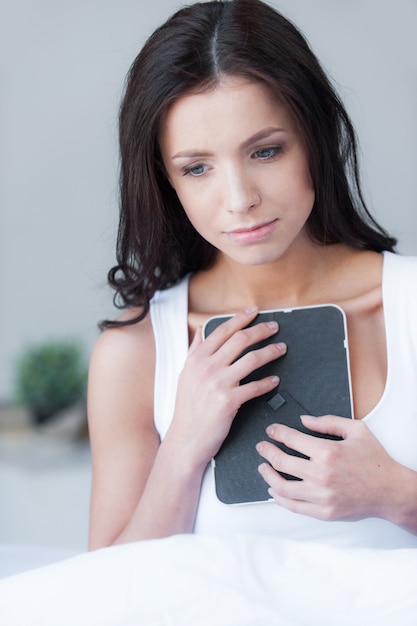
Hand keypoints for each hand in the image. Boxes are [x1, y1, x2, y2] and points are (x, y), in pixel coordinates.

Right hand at [168, 306, 286, 468]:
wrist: (186, 439)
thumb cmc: (187, 409)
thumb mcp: (185, 375)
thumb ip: (194, 351)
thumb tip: (201, 331)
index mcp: (196, 359)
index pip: (222, 330)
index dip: (240, 318)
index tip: (254, 311)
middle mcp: (206, 367)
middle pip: (240, 339)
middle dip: (261, 330)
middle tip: (274, 326)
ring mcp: (217, 383)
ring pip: (251, 359)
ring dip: (271, 351)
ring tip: (281, 348)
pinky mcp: (229, 401)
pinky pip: (255, 387)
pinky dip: (268, 382)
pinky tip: (275, 380)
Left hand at [256, 414, 400, 521]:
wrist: (390, 491)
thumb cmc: (375, 461)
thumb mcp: (356, 430)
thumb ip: (328, 422)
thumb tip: (304, 420)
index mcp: (328, 452)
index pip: (291, 439)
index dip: (277, 432)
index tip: (272, 431)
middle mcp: (321, 475)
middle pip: (281, 462)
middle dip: (267, 451)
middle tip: (262, 447)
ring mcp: (321, 496)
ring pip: (282, 487)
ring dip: (267, 476)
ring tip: (263, 468)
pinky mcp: (324, 512)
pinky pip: (294, 507)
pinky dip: (279, 498)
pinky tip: (274, 491)